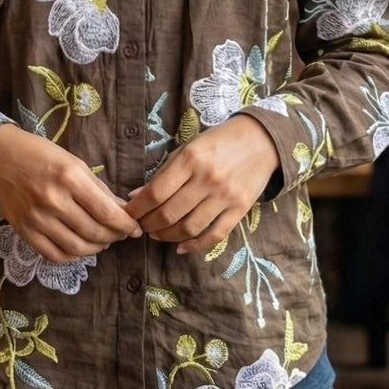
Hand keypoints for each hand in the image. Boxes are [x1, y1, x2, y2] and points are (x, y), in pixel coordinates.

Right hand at [0, 123, 141, 262]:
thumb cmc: (39, 154)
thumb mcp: (74, 162)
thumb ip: (98, 189)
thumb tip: (122, 211)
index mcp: (69, 178)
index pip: (107, 212)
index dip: (126, 225)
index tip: (134, 228)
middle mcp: (53, 200)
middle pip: (94, 233)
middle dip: (114, 237)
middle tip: (120, 234)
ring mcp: (36, 218)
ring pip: (76, 248)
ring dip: (96, 248)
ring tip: (102, 240)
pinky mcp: (23, 231)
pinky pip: (54, 254)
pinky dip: (72, 255)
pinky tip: (79, 246)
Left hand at [124, 116, 280, 255]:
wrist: (261, 140)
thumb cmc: (218, 142)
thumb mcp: (187, 149)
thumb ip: (162, 173)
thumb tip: (134, 197)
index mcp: (190, 159)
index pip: (155, 193)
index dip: (137, 210)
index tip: (128, 216)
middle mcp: (207, 178)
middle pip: (169, 214)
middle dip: (149, 225)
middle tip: (141, 227)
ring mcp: (225, 196)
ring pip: (189, 228)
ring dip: (168, 236)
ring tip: (157, 235)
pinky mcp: (240, 209)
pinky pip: (215, 235)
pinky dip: (195, 245)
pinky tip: (181, 247)